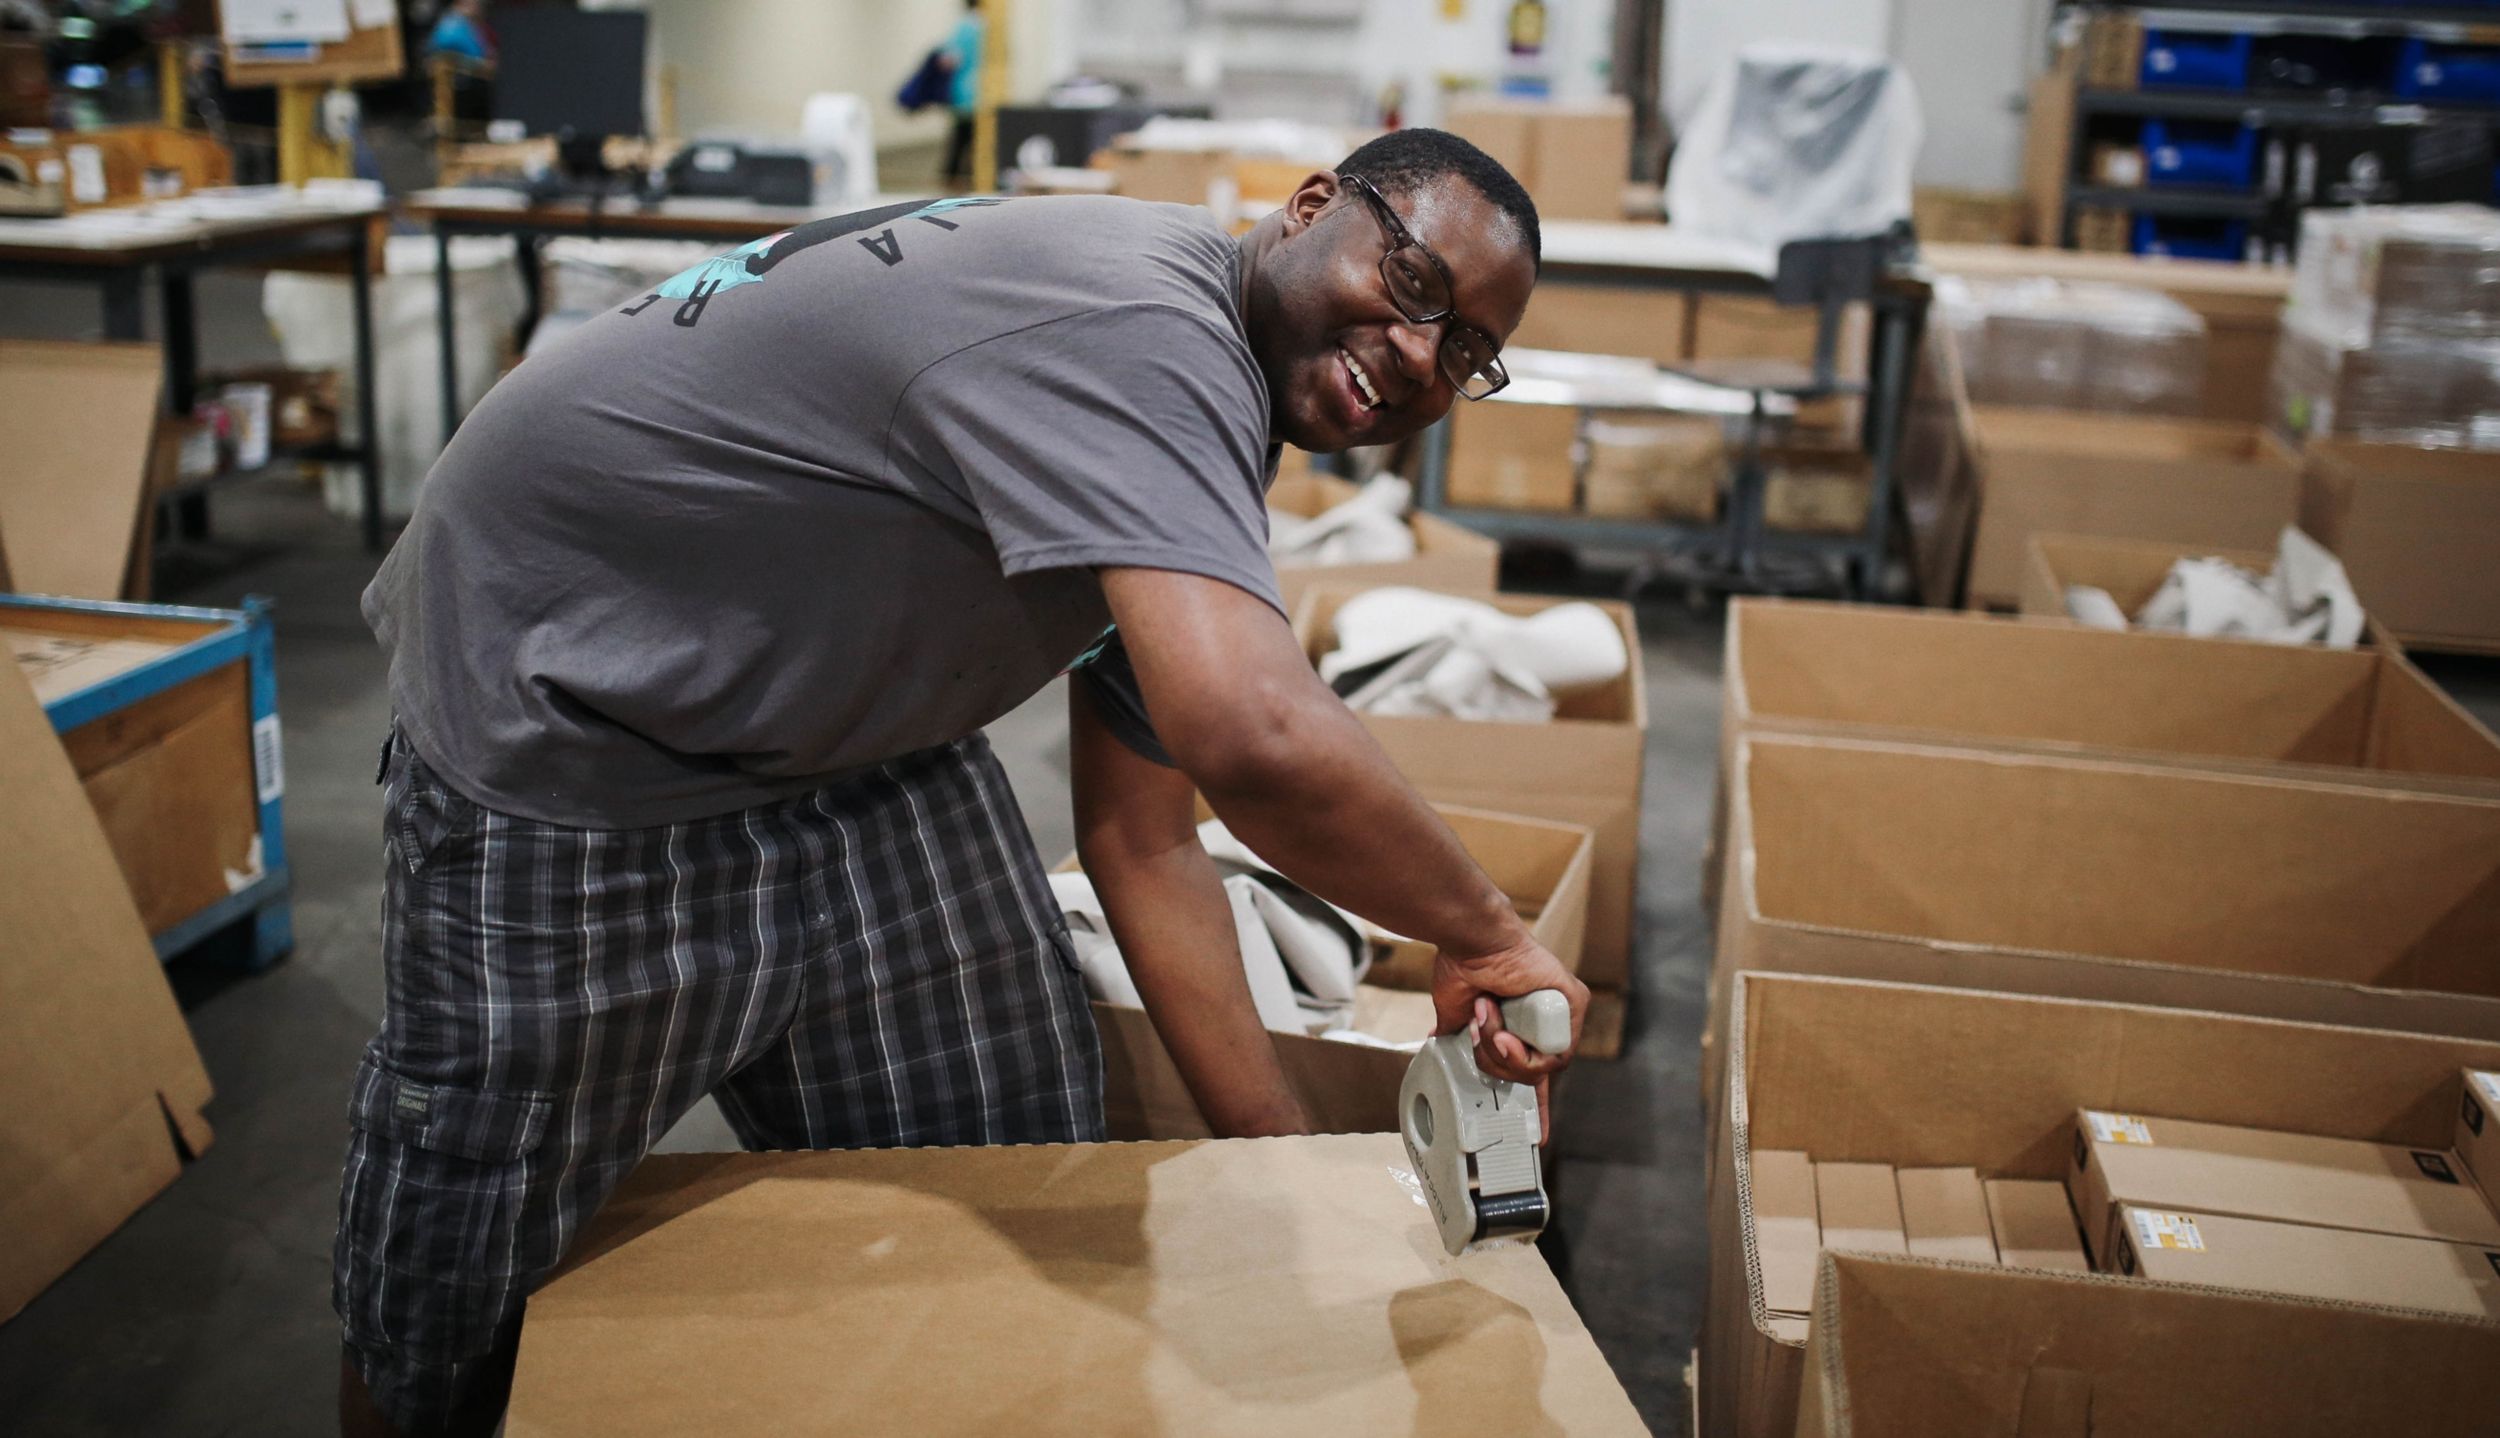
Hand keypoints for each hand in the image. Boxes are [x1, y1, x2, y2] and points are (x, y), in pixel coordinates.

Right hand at [1429, 936, 1587, 1142]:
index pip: (1535, 1072)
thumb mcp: (1454, 1013)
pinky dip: (1521, 1050)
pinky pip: (1555, 1054)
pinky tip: (1505, 1029)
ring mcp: (1562, 1014)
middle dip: (1496, 1064)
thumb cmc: (1463, 964)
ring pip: (1541, 1069)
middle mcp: (1545, 1022)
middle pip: (1530, 1076)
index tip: (1539, 1135)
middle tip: (1479, 1036)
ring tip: (1488, 1024)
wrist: (1472, 940)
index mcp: (1521, 1026)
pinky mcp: (1573, 1003)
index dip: (1536, 1107)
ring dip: (1504, 1055)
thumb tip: (1439, 1044)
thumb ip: (1456, 1034)